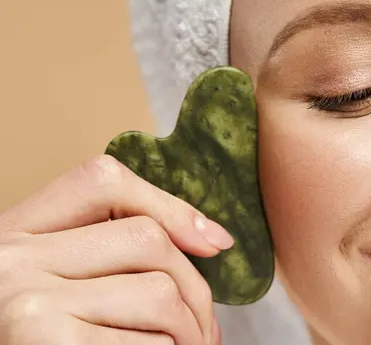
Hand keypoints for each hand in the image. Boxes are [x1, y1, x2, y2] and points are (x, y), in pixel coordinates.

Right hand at [0, 155, 234, 344]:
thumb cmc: (36, 333)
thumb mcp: (51, 280)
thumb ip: (105, 250)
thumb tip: (212, 239)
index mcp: (18, 230)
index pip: (103, 181)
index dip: (169, 206)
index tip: (212, 242)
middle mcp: (16, 257)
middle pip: (148, 240)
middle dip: (194, 288)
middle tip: (204, 327)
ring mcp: (29, 301)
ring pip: (159, 293)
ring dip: (188, 330)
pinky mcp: (49, 343)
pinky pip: (150, 343)